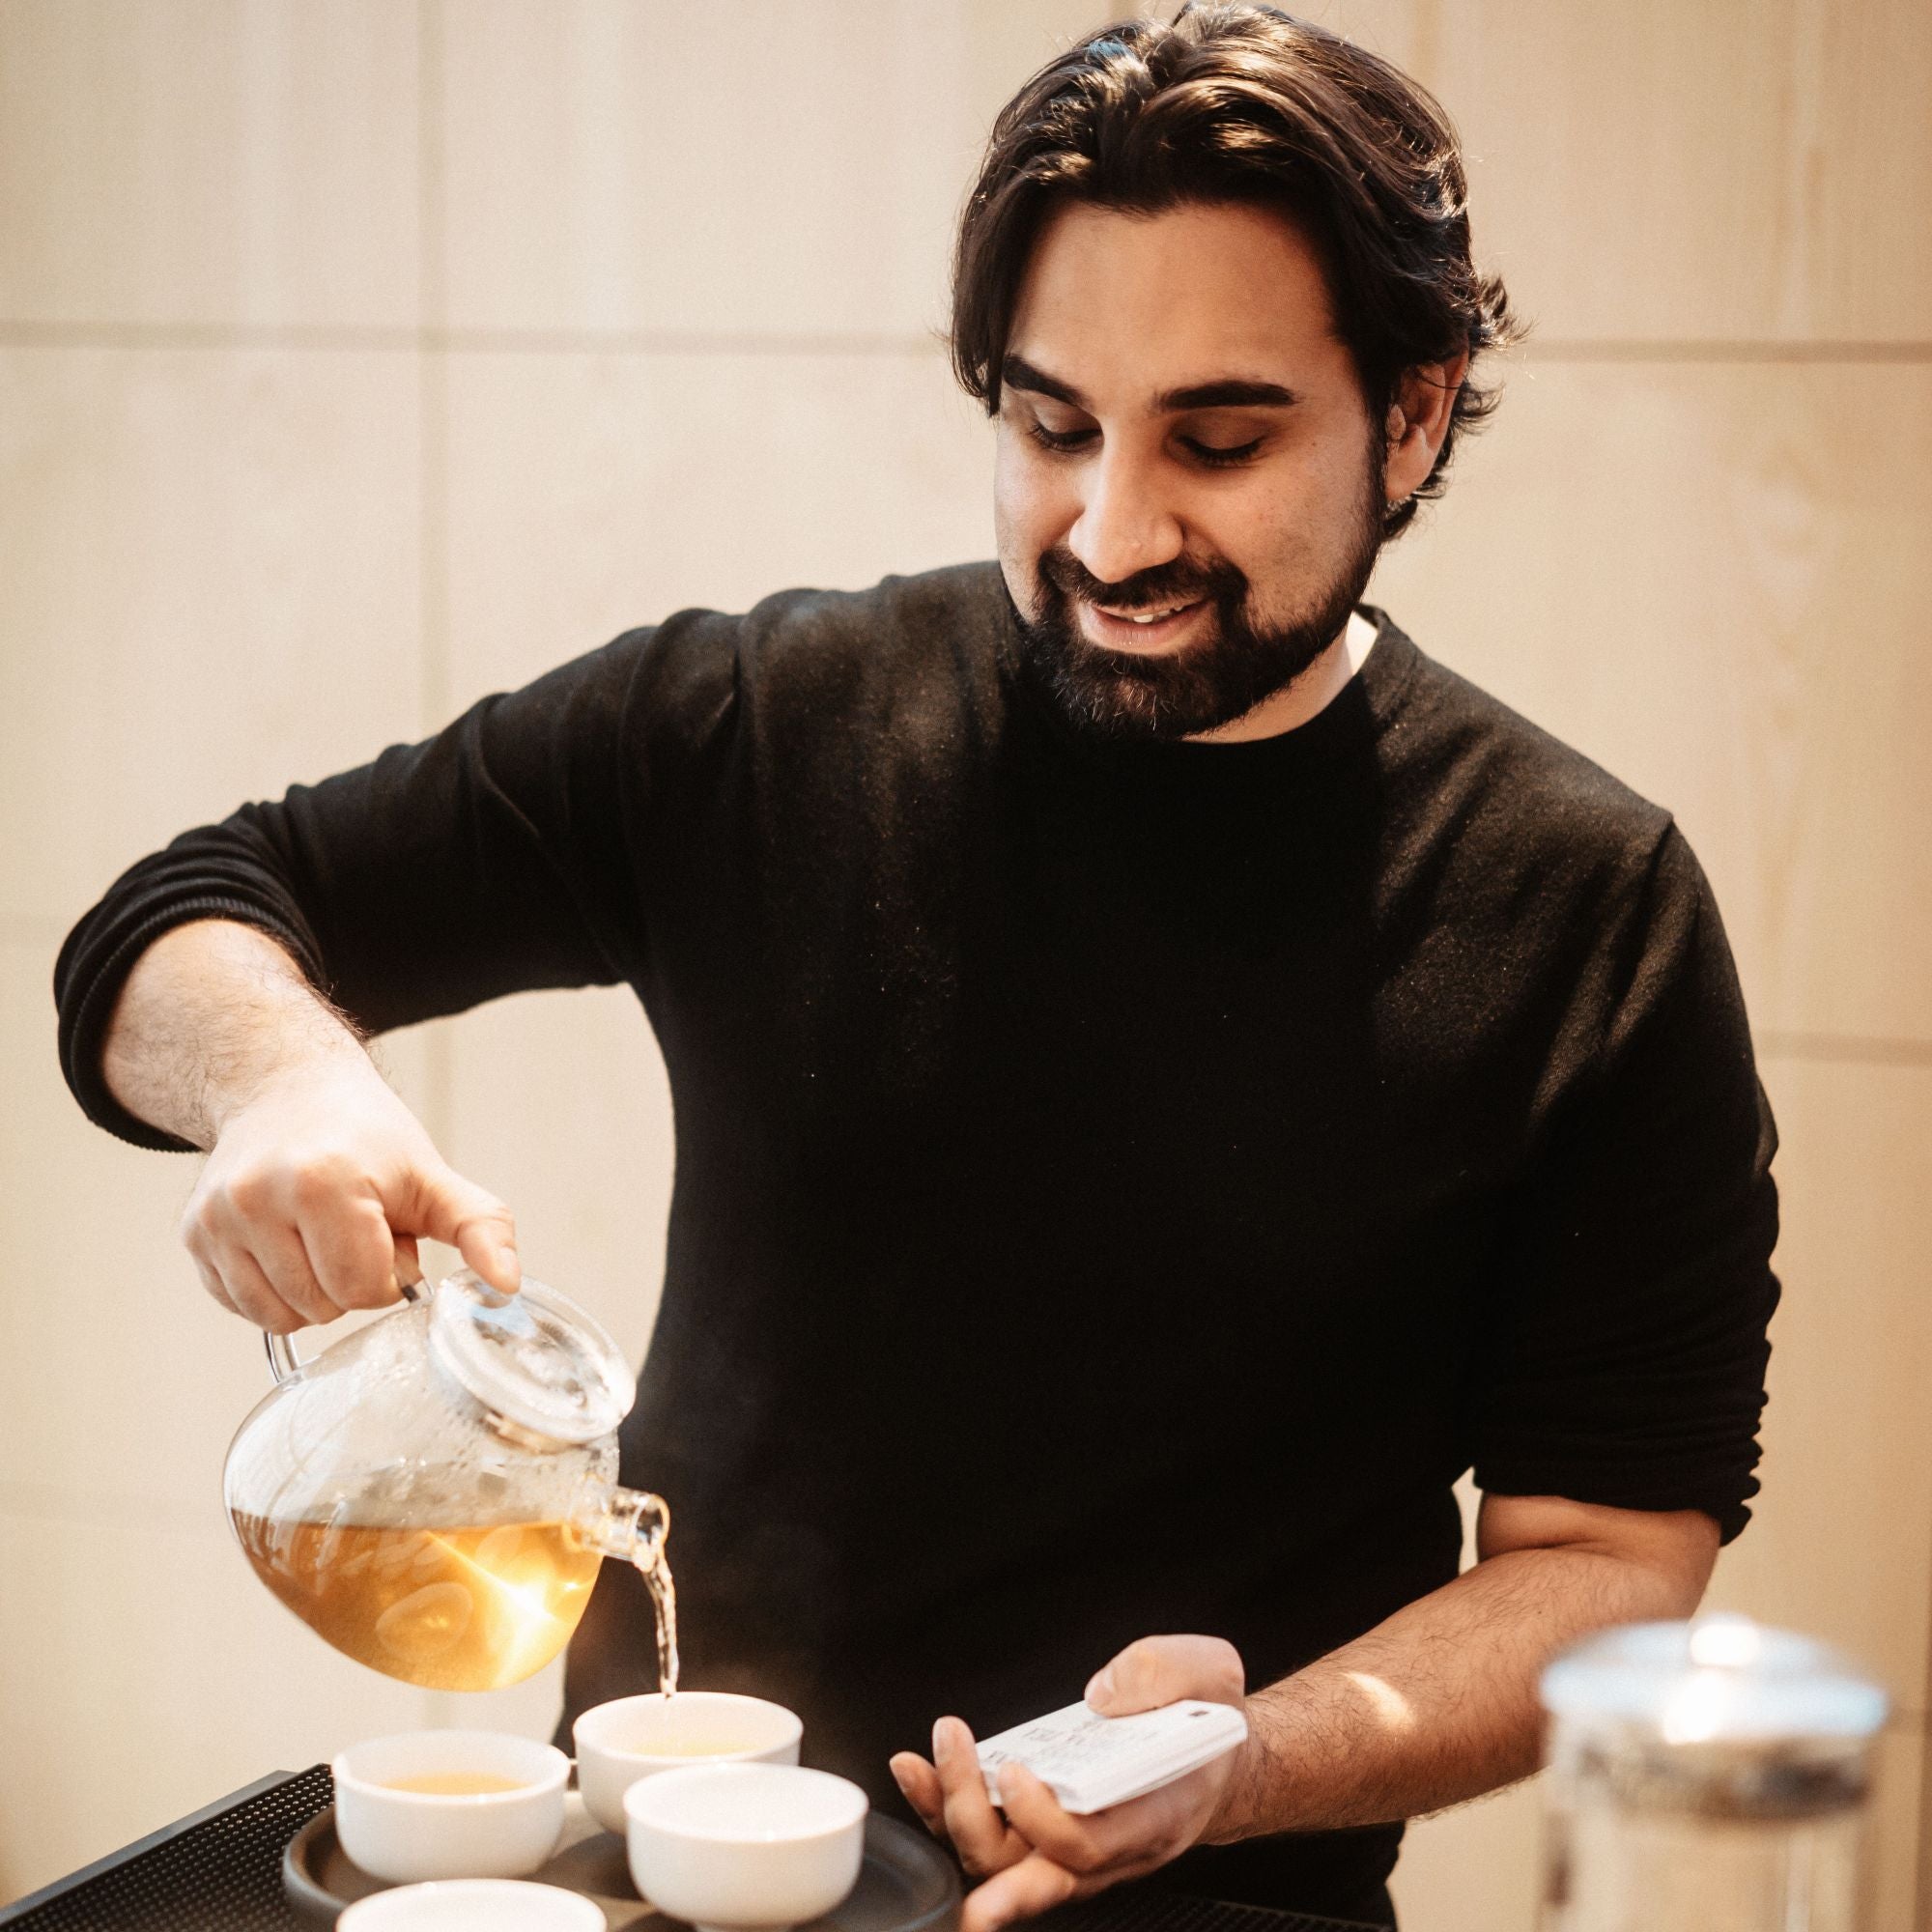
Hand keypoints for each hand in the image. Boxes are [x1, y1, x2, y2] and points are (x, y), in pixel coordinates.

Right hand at [180, 1052, 519, 1332]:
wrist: (286, 1090)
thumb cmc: (367, 1139)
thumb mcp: (432, 1177)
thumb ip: (480, 1227)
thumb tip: (507, 1285)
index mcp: (324, 1181)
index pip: (363, 1287)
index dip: (389, 1275)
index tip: (390, 1236)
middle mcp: (259, 1198)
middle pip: (323, 1306)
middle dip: (353, 1282)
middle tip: (357, 1230)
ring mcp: (218, 1218)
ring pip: (280, 1316)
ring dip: (315, 1292)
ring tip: (324, 1236)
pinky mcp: (193, 1234)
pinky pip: (243, 1306)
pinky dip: (275, 1292)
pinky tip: (290, 1245)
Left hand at [889, 1636, 1250, 1931]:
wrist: (1212, 1752)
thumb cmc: (1207, 1719)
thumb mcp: (1209, 1672)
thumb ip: (1161, 1674)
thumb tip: (1102, 1694)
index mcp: (1153, 1816)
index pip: (1087, 1849)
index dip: (1042, 1820)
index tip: (1016, 1770)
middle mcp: (1108, 1846)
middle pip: (1029, 1871)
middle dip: (976, 1830)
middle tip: (950, 1767)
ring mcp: (1071, 1841)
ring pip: (1000, 1861)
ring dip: (951, 1818)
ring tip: (921, 1765)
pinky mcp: (1043, 1824)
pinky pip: (989, 1833)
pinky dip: (946, 1808)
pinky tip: (921, 1773)